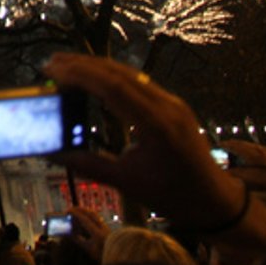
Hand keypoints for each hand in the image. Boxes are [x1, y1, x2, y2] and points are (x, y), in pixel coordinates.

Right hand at [46, 54, 243, 229]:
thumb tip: (54, 154)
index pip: (113, 88)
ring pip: (129, 74)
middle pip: (120, 74)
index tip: (53, 71)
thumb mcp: (128, 183)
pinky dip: (112, 77)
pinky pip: (139, 83)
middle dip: (83, 65)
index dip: (80, 75)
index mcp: (157, 125)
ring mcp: (173, 103)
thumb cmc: (174, 196)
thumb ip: (89, 165)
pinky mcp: (173, 105)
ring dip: (97, 67)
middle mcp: (167, 106)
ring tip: (66, 67)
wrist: (214, 201)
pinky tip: (95, 79)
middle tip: (51, 63)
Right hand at [63, 206, 108, 262]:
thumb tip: (68, 234)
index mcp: (97, 234)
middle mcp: (103, 227)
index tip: (67, 211)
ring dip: (84, 211)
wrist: (117, 255)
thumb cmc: (101, 254)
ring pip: (94, 214)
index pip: (85, 219)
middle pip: (90, 213)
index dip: (75, 214)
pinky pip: (96, 217)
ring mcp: (105, 226)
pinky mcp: (106, 226)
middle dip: (79, 209)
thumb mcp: (89, 249)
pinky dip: (89, 214)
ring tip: (76, 211)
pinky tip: (84, 217)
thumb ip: (78, 240)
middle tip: (70, 209)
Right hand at [219, 140, 265, 192]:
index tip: (218, 145)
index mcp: (249, 153)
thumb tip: (223, 170)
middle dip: (233, 144)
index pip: (234, 145)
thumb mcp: (244, 179)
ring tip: (236, 149)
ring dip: (242, 146)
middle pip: (242, 143)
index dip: (225, 145)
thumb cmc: (262, 182)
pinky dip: (250, 149)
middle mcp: (257, 148)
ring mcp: (265, 150)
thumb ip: (232, 173)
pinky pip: (257, 148)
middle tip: (225, 146)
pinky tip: (248, 154)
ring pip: (250, 145)